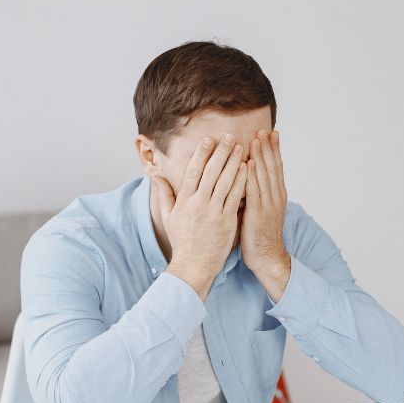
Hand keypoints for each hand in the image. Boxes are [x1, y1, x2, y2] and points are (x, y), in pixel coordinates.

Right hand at [153, 134, 246, 301]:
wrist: (194, 265)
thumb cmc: (182, 242)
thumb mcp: (169, 217)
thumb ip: (164, 194)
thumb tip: (156, 176)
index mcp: (184, 201)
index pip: (193, 171)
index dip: (201, 154)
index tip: (208, 140)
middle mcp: (198, 204)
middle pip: (211, 172)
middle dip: (220, 152)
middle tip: (229, 136)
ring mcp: (213, 212)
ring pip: (225, 182)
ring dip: (233, 162)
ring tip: (240, 147)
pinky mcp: (226, 221)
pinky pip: (235, 197)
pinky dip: (241, 181)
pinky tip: (246, 168)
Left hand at [241, 130, 290, 301]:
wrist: (267, 257)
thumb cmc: (260, 236)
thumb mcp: (261, 212)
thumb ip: (256, 195)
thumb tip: (246, 180)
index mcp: (276, 196)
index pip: (276, 168)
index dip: (273, 150)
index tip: (270, 133)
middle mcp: (275, 197)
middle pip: (272, 167)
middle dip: (268, 148)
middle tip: (263, 129)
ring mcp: (268, 205)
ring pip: (264, 175)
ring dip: (260, 155)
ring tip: (256, 138)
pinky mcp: (258, 213)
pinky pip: (254, 190)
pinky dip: (251, 175)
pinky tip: (248, 162)